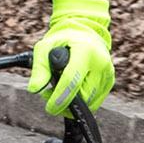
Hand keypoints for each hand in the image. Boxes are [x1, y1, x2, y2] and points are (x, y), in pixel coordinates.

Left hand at [28, 0, 114, 114]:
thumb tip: (34, 89)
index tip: (50, 108)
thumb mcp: (45, 48)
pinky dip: (81, 102)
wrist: (85, 34)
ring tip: (58, 92)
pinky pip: (95, 102)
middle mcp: (100, 62)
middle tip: (49, 94)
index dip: (60, 98)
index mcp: (85, 50)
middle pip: (82, 95)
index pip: (72, 80)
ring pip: (90, 102)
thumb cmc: (63, 41)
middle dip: (64, 102)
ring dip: (72, 104)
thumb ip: (39, 68)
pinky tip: (71, 93)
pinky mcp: (109, 82)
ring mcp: (107, 73)